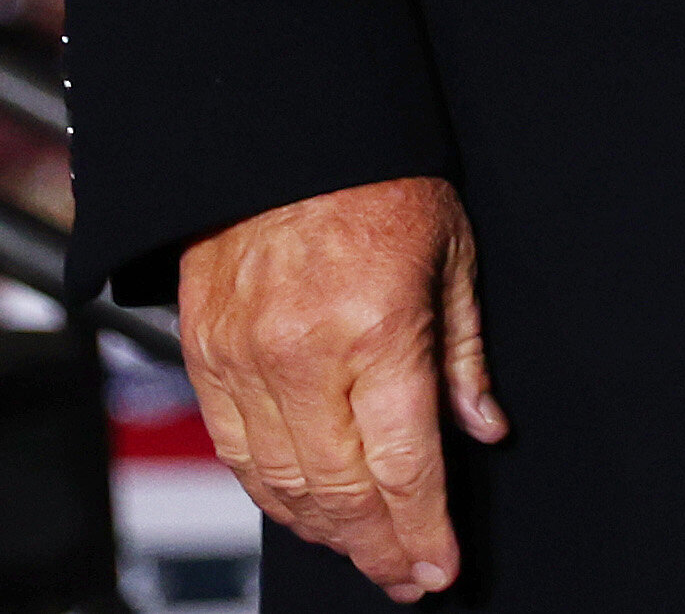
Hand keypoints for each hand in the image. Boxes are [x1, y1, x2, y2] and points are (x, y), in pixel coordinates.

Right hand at [174, 175, 505, 603]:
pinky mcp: (202, 351)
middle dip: (378, 548)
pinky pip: (235, 449)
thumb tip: (482, 428)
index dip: (424, 532)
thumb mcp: (449, 249)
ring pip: (280, 485)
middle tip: (406, 576)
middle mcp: (302, 356)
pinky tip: (302, 507)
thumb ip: (462, 353)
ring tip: (362, 550)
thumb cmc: (371, 172)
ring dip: (324, 531)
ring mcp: (242, 357)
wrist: (276, 117)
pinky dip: (269, 491)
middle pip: (339, 494)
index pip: (403, 467)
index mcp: (374, 329)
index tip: (440, 568)